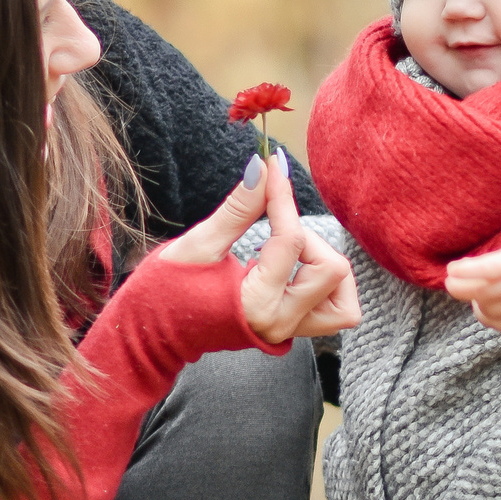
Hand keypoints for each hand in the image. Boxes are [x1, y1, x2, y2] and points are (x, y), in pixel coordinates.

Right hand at [158, 151, 360, 344]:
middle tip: (274, 228)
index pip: (290, 240)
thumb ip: (237, 209)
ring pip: (344, 303)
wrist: (156, 330)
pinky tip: (294, 268)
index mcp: (255, 304)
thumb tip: (262, 168)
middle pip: (332, 272)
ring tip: (291, 252)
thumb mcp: (200, 245)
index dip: (282, 197)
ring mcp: (289, 331)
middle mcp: (280, 323)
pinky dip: (325, 285)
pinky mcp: (291, 330)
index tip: (274, 168)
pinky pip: (332, 312)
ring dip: (327, 267)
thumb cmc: (168, 289)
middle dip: (309, 238)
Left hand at [445, 237, 500, 332]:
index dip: (466, 270)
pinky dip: (483, 312)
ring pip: (482, 307)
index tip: (451, 269)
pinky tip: (485, 302)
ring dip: (474, 298)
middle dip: (459, 286)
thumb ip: (489, 260)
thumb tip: (458, 269)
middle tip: (450, 280)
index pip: (487, 269)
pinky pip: (491, 321)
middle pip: (479, 292)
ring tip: (479, 288)